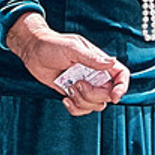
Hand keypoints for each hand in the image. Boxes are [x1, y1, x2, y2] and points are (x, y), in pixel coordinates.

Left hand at [4, 14, 129, 114]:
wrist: (32, 52)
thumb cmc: (52, 45)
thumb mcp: (72, 48)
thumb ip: (92, 58)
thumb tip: (111, 62)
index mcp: (99, 62)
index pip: (120, 75)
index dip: (122, 87)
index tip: (113, 96)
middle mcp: (94, 75)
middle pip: (107, 95)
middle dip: (93, 95)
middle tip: (77, 84)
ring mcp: (85, 86)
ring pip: (95, 105)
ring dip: (82, 101)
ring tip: (69, 88)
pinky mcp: (73, 94)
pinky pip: (81, 109)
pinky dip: (74, 108)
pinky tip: (64, 98)